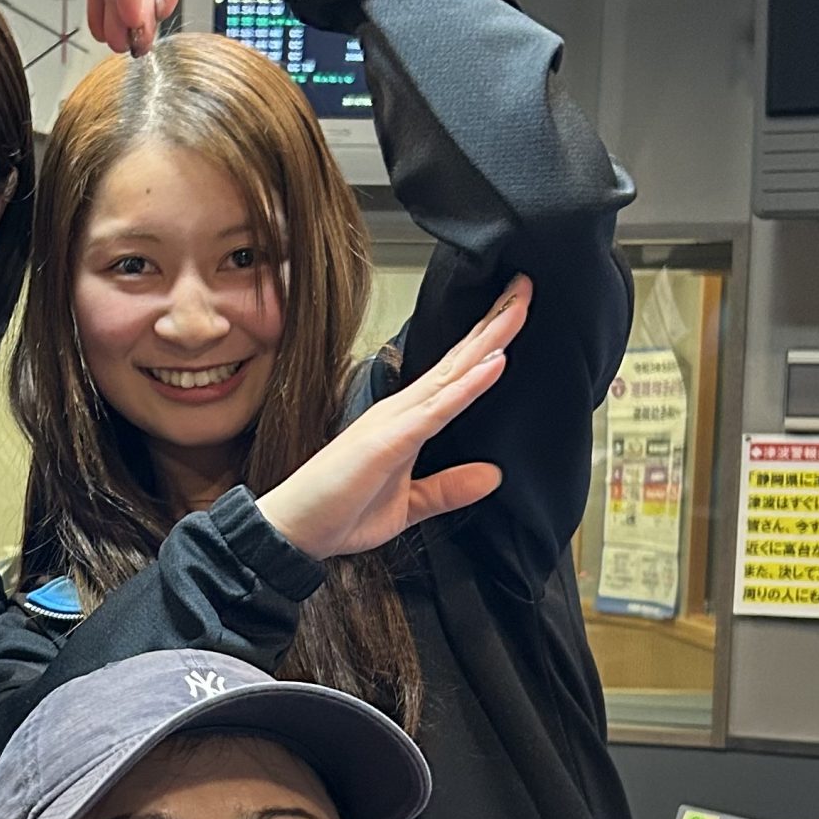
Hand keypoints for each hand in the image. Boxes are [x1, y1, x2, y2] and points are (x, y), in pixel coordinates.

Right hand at [256, 276, 531, 560]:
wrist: (292, 531)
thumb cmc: (337, 512)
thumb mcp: (408, 506)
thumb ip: (447, 489)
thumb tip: (491, 476)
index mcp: (405, 422)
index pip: (454, 375)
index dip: (486, 343)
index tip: (515, 312)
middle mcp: (400, 411)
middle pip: (457, 361)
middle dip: (494, 324)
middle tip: (525, 286)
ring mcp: (394, 421)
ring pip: (452, 373)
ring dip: (488, 340)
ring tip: (518, 307)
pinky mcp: (389, 441)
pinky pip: (438, 409)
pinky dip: (468, 386)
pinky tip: (494, 364)